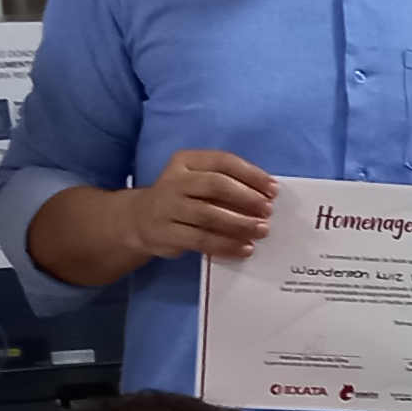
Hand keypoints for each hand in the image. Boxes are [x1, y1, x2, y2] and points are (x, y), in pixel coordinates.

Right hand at [128, 149, 274, 262]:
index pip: (223, 161)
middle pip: (216, 185)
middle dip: (247, 198)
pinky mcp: (167, 233)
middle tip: (268, 211)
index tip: (272, 189)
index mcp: (186, 161)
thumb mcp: (196, 181)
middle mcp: (174, 181)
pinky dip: (227, 245)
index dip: (251, 174)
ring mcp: (168, 207)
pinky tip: (245, 249)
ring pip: (209, 214)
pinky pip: (201, 240)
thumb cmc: (181, 199)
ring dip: (240, 223)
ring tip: (261, 230)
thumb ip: (225, 183)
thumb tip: (265, 196)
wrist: (139, 220)